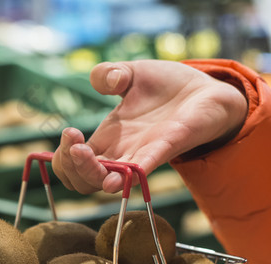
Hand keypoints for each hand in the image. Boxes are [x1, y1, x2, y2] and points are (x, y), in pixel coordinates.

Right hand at [52, 60, 247, 193]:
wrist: (207, 89)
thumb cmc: (168, 86)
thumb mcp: (131, 73)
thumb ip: (109, 73)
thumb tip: (106, 81)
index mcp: (107, 139)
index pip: (73, 165)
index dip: (63, 156)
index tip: (69, 132)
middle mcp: (120, 153)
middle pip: (83, 181)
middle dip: (70, 166)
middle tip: (74, 144)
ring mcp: (141, 155)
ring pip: (106, 182)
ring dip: (91, 172)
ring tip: (84, 152)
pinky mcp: (165, 149)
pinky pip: (141, 169)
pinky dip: (127, 175)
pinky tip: (114, 178)